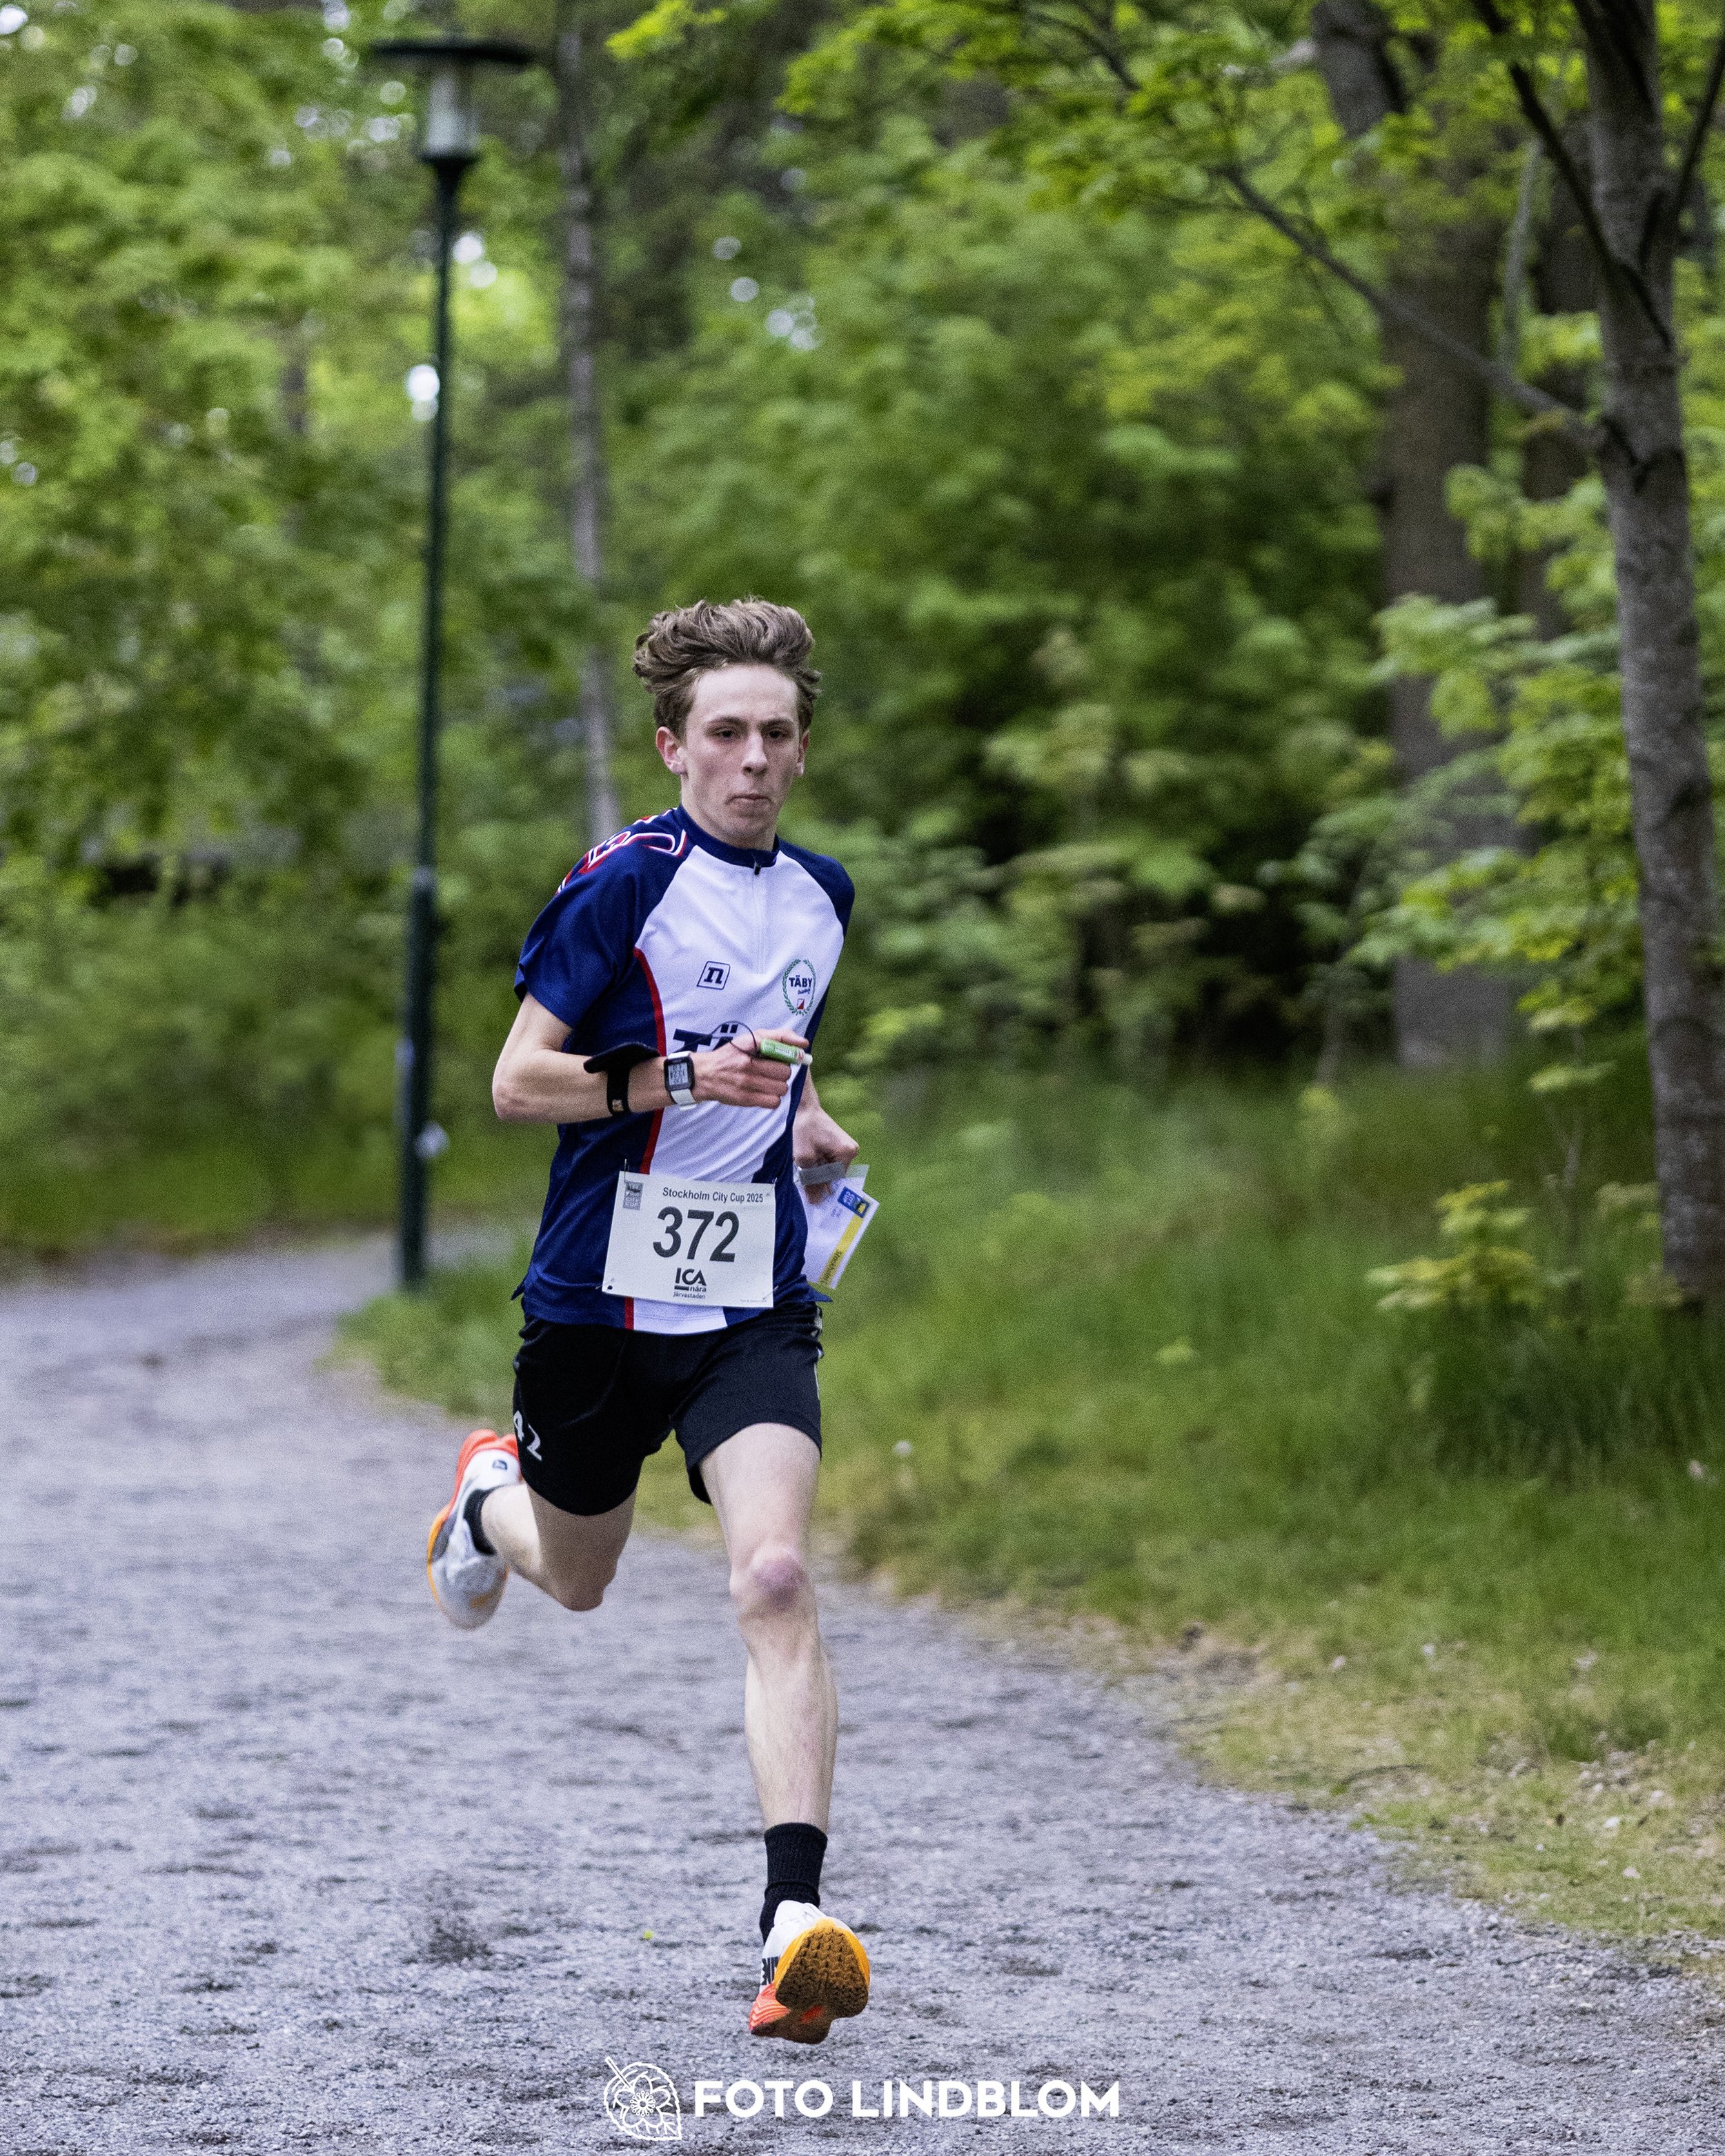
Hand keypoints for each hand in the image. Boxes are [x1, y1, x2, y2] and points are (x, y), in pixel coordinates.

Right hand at [692, 1027, 809, 1108]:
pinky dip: (773, 1099)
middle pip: (784, 1071)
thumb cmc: (731, 1055)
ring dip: (779, 1086)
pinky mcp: (745, 1099)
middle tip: (774, 1071)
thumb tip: (803, 1044)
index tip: (800, 1055)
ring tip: (768, 1082)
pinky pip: (773, 1102)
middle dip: (783, 1071)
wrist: (703, 1074)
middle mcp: (748, 1063)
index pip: (779, 1042)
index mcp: (750, 1044)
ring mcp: (746, 1082)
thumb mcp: (749, 1039)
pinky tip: (764, 1092)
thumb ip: (777, 1037)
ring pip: (781, 1087)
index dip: (794, 1051)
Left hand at [794, 1087, 857, 1202]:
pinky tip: (804, 1165)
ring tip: (801, 1171)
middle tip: (802, 1187)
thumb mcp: (805, 1158)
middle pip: (834, 1176)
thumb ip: (812, 1181)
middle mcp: (850, 1151)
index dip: (823, 1190)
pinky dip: (815, 1166)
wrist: (800, 1107)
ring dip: (815, 1173)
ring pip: (829, 1171)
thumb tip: (816, 1202)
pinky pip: (826, 1163)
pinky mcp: (835, 1146)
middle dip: (818, 1182)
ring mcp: (843, 1148)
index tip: (811, 1200)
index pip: (836, 1181)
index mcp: (847, 1152)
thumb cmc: (803, 1128)